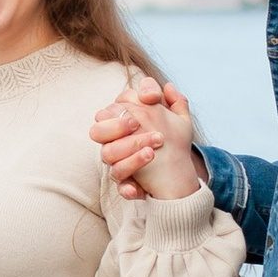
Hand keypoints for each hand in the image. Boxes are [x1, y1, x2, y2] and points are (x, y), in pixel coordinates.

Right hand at [90, 79, 205, 200]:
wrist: (179, 170)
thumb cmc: (171, 138)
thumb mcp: (177, 119)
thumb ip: (172, 101)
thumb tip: (168, 87)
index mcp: (121, 126)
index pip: (105, 113)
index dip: (119, 111)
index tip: (141, 111)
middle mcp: (114, 145)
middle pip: (98, 133)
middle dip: (116, 127)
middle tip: (137, 124)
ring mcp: (119, 165)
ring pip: (110, 161)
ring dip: (130, 156)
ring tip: (152, 152)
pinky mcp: (128, 186)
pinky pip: (121, 189)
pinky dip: (127, 189)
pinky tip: (137, 189)